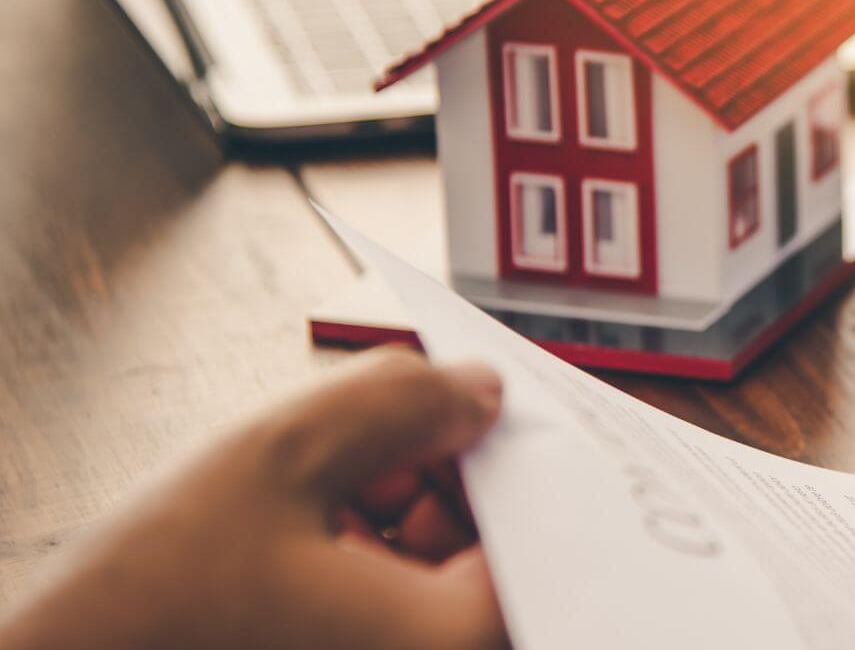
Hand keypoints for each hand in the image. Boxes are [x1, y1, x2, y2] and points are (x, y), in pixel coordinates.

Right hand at [0, 348, 508, 649]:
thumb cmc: (144, 605)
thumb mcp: (276, 457)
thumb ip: (398, 403)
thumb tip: (482, 390)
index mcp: (454, 640)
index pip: (550, 534)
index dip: (524, 454)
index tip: (498, 403)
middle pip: (502, 554)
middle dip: (457, 475)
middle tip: (404, 422)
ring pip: (448, 576)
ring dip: (411, 510)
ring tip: (330, 483)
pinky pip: (400, 606)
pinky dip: (375, 553)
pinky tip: (315, 521)